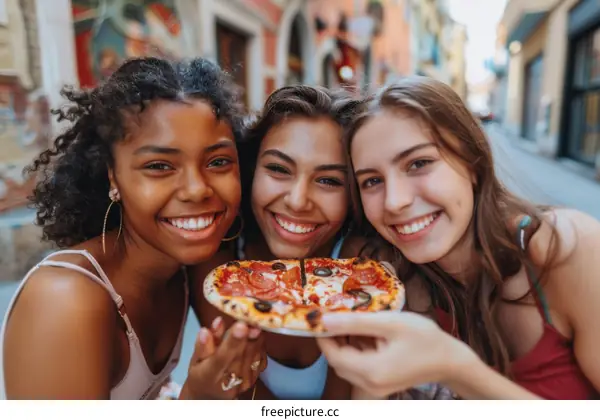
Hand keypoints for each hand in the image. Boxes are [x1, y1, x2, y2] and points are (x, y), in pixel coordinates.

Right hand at [181, 317, 266, 398]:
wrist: (210, 397)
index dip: (232, 341)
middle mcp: (228, 382)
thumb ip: (205, 342)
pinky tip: (256, 336)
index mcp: (208, 375)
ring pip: (253, 355)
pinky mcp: (253, 381)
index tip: (241, 325)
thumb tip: (217, 322)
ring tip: (255, 321)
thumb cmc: (200, 374)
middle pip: (241, 355)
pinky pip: (260, 359)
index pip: (221, 357)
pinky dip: (260, 345)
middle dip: (249, 335)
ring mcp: (243, 383)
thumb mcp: (195, 360)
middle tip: (253, 316)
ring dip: (256, 337)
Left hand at [316, 311, 475, 398]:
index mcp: (371, 370)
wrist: (451, 361)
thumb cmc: (425, 339)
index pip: (332, 354)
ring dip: (345, 343)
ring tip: (352, 320)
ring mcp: (375, 386)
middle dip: (333, 338)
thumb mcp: (390, 323)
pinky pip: (359, 367)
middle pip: (337, 361)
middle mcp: (369, 383)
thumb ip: (355, 322)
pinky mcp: (380, 383)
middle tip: (335, 314)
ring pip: (347, 364)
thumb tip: (325, 319)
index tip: (319, 315)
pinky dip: (357, 350)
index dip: (322, 335)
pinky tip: (367, 333)